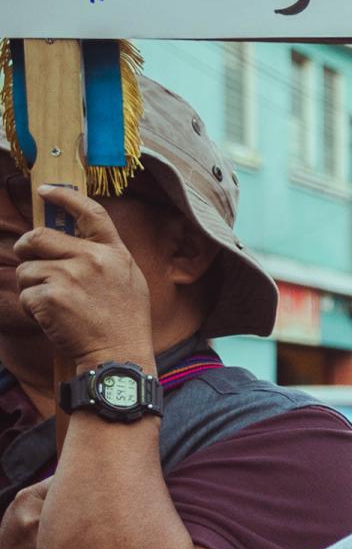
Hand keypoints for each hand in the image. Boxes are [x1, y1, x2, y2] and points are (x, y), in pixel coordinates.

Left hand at [13, 186, 153, 369]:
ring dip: (31, 287)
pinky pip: (26, 295)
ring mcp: (70, 276)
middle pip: (39, 236)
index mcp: (114, 253)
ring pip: (27, 269)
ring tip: (54, 306)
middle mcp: (92, 259)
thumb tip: (73, 243)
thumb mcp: (128, 282)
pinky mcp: (51, 297)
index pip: (90, 213)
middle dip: (26, 248)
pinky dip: (33, 309)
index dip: (64, 197)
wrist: (119, 356)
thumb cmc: (125, 323)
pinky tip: (53, 320)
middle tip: (28, 259)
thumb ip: (104, 258)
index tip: (45, 191)